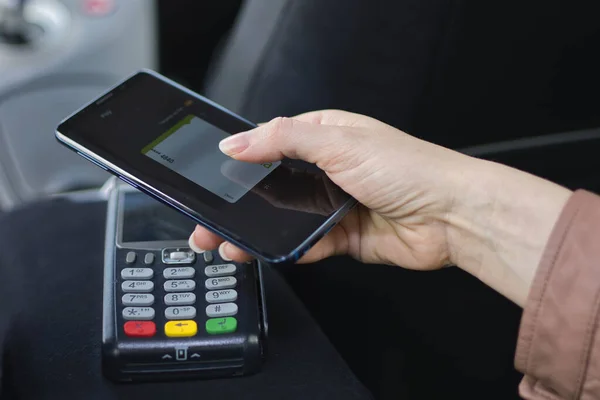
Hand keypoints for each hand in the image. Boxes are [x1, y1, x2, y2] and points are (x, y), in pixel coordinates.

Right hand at [190, 110, 571, 305]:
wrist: (452, 216)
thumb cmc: (410, 169)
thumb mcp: (339, 141)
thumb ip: (283, 139)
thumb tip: (237, 142)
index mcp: (327, 137)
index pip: (271, 145)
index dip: (240, 161)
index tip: (212, 177)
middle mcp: (329, 170)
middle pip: (272, 188)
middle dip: (239, 205)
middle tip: (210, 221)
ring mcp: (336, 204)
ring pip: (285, 219)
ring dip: (258, 231)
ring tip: (229, 243)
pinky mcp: (344, 236)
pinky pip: (308, 244)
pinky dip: (291, 249)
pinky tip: (271, 253)